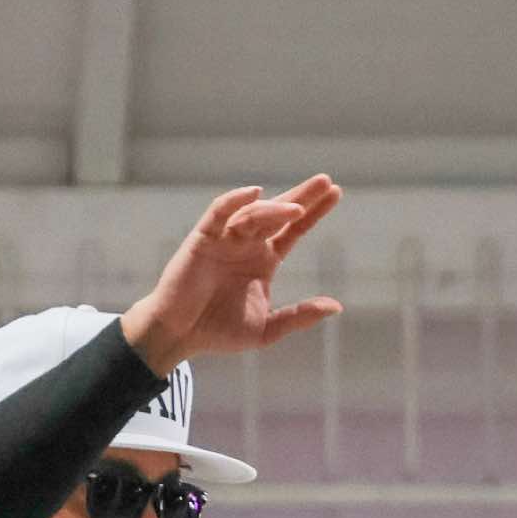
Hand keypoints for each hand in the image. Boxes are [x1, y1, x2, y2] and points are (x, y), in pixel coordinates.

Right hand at [120, 175, 343, 374]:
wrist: (180, 336)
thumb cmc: (218, 332)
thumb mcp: (267, 329)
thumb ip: (299, 316)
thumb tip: (336, 307)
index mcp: (264, 260)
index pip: (293, 230)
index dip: (314, 212)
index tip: (336, 193)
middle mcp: (247, 245)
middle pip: (278, 213)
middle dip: (302, 196)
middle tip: (325, 181)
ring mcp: (225, 239)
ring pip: (254, 214)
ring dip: (275, 208)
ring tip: (297, 209)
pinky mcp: (202, 239)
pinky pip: (219, 213)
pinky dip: (234, 201)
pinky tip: (254, 193)